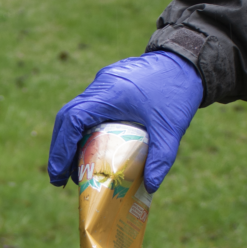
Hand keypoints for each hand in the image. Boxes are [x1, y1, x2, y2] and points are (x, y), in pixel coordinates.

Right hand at [46, 50, 202, 192]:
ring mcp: (103, 82)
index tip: (58, 175)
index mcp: (109, 93)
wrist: (188, 60)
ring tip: (75, 169)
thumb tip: (150, 187)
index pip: (72, 119)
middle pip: (66, 117)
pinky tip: (92, 148)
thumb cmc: (178, 91)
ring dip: (70, 140)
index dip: (61, 148)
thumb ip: (161, 158)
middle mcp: (100, 85)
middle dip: (60, 149)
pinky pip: (88, 107)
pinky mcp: (109, 83)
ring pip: (75, 112)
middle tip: (60, 179)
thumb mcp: (171, 128)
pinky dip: (83, 129)